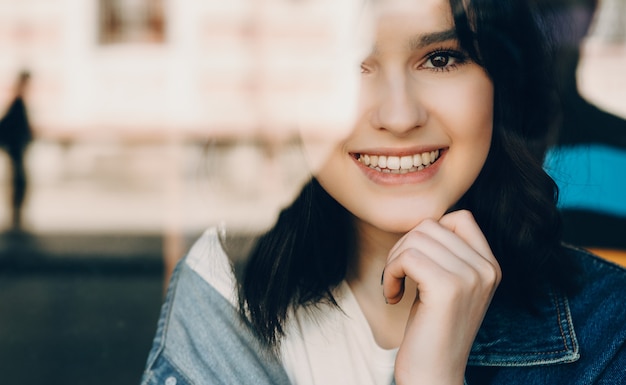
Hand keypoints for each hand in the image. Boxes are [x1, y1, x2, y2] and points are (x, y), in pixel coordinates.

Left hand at [382, 210, 500, 384]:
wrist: (434, 374)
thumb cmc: (433, 329)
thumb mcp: (449, 285)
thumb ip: (447, 253)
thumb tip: (423, 220)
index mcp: (491, 265)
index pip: (459, 217)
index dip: (428, 234)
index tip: (416, 262)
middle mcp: (487, 268)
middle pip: (431, 225)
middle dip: (403, 247)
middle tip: (398, 276)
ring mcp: (471, 277)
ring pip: (416, 238)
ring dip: (394, 261)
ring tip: (395, 286)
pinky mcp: (448, 288)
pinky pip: (407, 257)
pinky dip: (390, 273)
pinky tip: (393, 296)